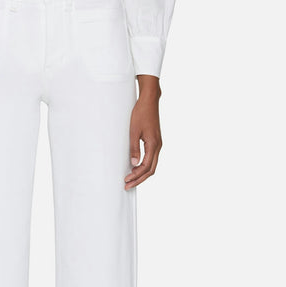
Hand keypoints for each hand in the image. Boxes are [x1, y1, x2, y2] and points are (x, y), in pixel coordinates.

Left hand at [124, 75, 162, 189]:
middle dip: (139, 179)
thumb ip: (134, 148)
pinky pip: (151, 159)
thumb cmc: (141, 113)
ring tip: (131, 180)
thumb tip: (133, 164)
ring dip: (142, 174)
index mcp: (153, 145)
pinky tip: (136, 169)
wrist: (149, 101)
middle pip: (151, 170)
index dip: (136, 176)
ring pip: (152, 165)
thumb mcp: (134, 131)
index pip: (146, 167)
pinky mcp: (155, 142)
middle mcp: (158, 146)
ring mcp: (158, 144)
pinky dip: (144, 167)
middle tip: (127, 185)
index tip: (126, 180)